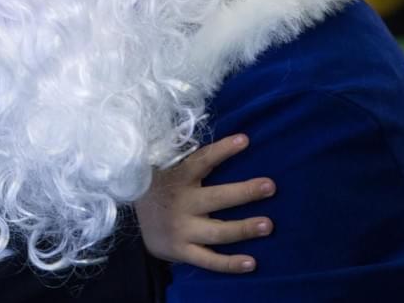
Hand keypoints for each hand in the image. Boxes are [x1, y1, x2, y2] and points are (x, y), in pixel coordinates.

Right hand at [134, 133, 275, 273]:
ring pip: (218, 231)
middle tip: (270, 186)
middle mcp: (180, 204)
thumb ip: (188, 159)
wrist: (133, 222)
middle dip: (245, 192)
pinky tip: (252, 263)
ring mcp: (181, 229)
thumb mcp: (165, 169)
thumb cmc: (161, 189)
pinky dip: (229, 264)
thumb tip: (226, 141)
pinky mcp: (181, 251)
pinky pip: (208, 261)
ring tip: (267, 225)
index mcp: (177, 178)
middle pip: (217, 198)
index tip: (244, 140)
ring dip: (244, 228)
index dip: (222, 151)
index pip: (202, 161)